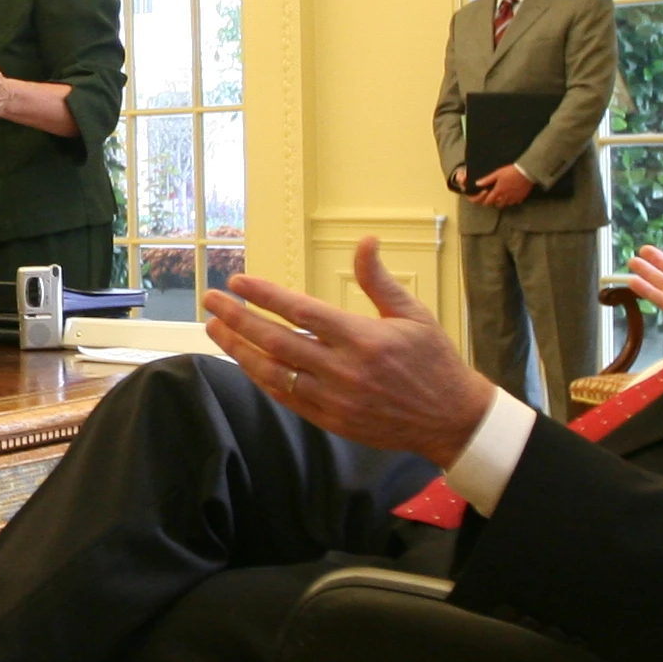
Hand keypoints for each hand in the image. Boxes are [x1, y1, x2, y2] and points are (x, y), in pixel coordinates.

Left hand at [202, 240, 494, 462]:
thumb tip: (366, 240)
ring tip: (215, 329)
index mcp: (363, 338)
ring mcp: (335, 398)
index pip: (301, 311)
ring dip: (238, 349)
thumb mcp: (413, 314)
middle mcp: (344, 369)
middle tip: (211, 301)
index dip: (265, 296)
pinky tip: (244, 360)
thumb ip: (378, 280)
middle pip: (276, 341)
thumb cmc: (434, 361)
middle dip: (237, 319)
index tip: (238, 282)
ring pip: (274, 372)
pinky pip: (286, 397)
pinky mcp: (332, 420)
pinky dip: (261, 378)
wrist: (451, 419)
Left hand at [474, 161, 536, 210]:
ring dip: (504, 201)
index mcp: (498, 191)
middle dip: (495, 201)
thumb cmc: (511, 171)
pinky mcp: (521, 198)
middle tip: (496, 195)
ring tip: (504, 194)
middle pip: (497, 204)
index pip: (488, 201)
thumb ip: (487, 180)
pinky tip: (513, 193)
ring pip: (506, 204)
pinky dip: (512, 199)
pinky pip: (515, 202)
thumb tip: (477, 184)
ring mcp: (513, 199)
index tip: (487, 196)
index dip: (486, 200)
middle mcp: (505, 197)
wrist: (526, 172)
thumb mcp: (497, 174)